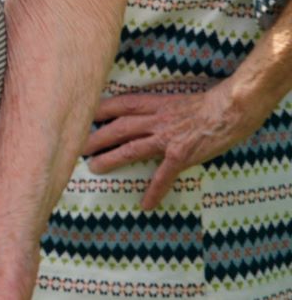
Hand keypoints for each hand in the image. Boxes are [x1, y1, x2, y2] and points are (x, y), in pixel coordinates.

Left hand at [83, 86, 263, 208]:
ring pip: (131, 148)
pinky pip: (164, 175)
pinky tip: (145, 204)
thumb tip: (141, 115)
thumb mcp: (174, 99)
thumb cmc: (206, 104)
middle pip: (117, 128)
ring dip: (111, 159)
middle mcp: (155, 120)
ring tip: (94, 168)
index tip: (79, 116)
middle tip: (75, 146)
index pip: (118, 105)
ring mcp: (166, 138)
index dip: (98, 111)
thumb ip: (155, 108)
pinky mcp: (180, 154)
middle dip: (95, 137)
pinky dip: (154, 190)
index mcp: (153, 104)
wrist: (230, 110)